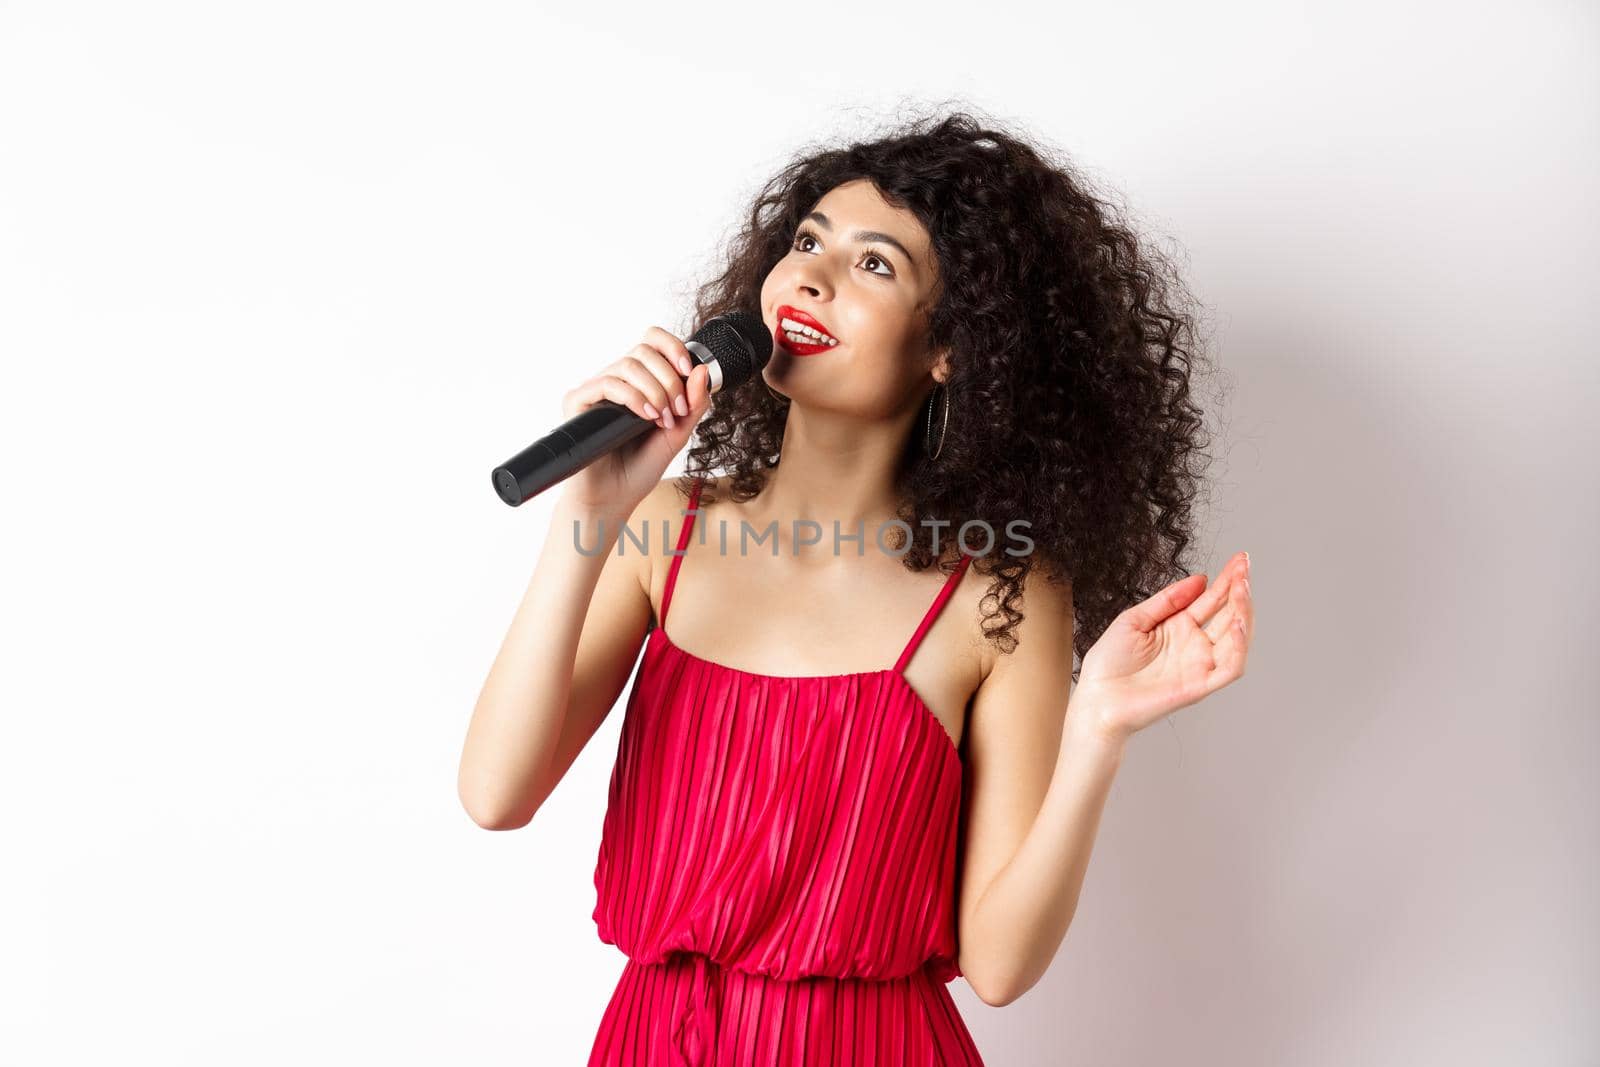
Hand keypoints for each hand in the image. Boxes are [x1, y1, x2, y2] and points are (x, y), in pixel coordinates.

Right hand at [557, 326, 712, 517]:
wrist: (614, 498)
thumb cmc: (641, 468)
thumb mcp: (678, 433)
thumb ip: (693, 403)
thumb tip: (702, 369)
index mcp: (639, 382)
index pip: (652, 342)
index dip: (672, 347)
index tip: (689, 371)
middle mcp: (616, 380)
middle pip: (644, 351)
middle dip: (669, 379)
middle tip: (676, 411)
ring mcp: (596, 390)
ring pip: (628, 365)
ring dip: (655, 390)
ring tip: (662, 419)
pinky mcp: (577, 402)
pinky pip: (606, 383)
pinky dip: (633, 397)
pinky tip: (645, 416)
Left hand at [1073, 552, 1253, 741]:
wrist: (1096, 697)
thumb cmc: (1109, 662)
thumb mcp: (1135, 619)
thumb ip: (1167, 600)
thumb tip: (1200, 579)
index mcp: (1179, 628)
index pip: (1211, 600)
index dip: (1227, 580)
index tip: (1240, 558)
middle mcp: (1194, 645)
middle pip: (1228, 615)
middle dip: (1240, 590)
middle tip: (1245, 566)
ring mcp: (1200, 665)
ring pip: (1237, 638)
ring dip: (1244, 612)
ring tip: (1242, 588)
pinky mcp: (1200, 686)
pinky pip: (1230, 667)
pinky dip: (1240, 647)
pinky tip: (1239, 623)